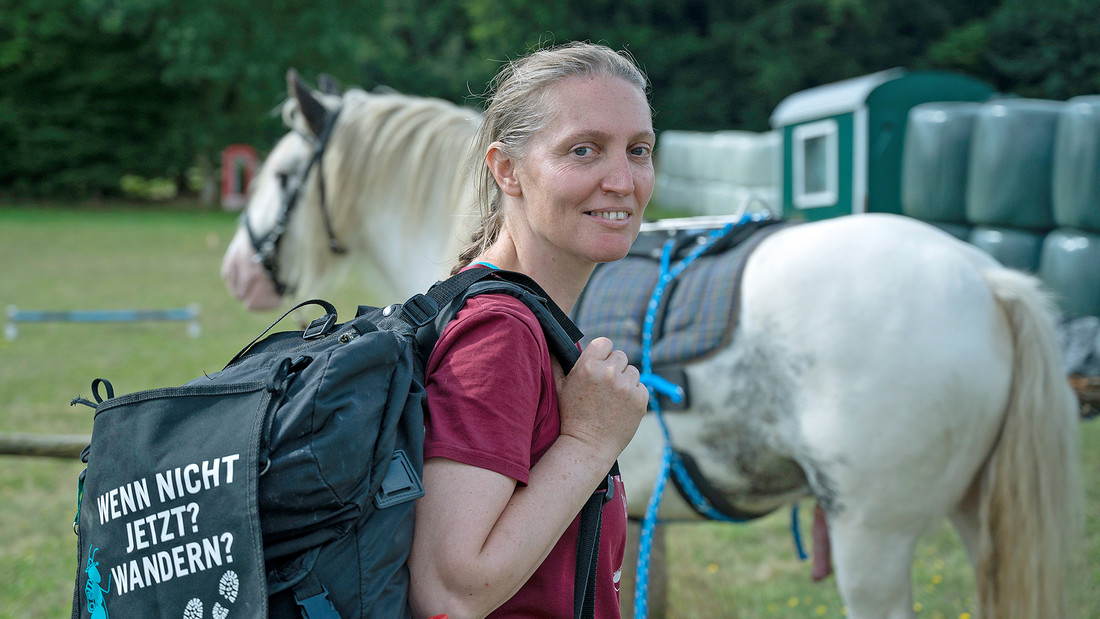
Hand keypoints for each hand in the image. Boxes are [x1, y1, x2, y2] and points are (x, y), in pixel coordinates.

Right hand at [554, 337, 648, 459]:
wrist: (588, 446)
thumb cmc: (571, 416)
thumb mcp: (559, 388)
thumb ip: (557, 363)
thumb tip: (555, 346)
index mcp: (589, 366)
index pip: (605, 343)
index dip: (603, 352)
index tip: (600, 363)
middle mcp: (609, 373)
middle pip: (620, 356)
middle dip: (614, 367)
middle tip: (605, 384)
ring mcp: (626, 386)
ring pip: (633, 371)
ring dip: (625, 380)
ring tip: (612, 397)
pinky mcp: (640, 399)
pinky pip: (641, 386)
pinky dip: (634, 394)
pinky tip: (621, 406)